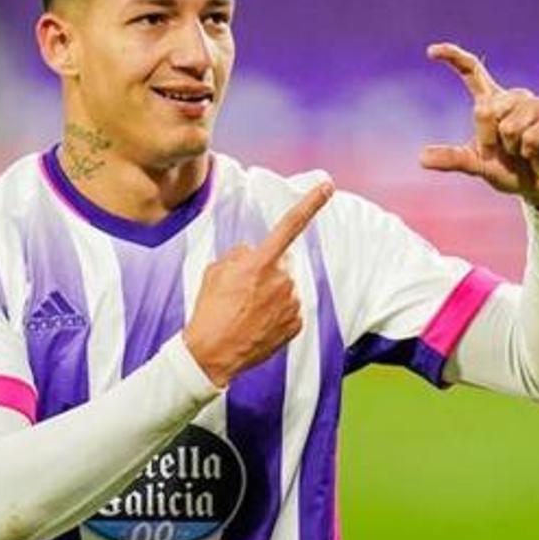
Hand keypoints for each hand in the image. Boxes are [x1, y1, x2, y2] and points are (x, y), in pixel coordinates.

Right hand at [183, 180, 334, 387]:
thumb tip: (253, 255)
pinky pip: (290, 309)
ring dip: (272, 293)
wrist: (212, 354)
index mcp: (260, 263)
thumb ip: (239, 255)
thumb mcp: (214, 271)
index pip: (289, 225)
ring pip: (286, 287)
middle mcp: (282, 280)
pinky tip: (258, 324)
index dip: (310, 203)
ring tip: (247, 311)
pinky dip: (277, 314)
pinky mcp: (296, 324)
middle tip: (243, 291)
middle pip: (282, 262)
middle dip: (268, 269)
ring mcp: (292, 303)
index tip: (328, 186)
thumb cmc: (210, 310)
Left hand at [421, 42, 538, 215]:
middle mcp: (515, 97)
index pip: (472, 71)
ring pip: (509, 126)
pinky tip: (538, 153)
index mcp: (493, 101)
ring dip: (511, 147)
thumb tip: (421, 159)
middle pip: (485, 110)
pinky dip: (529, 151)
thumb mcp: (476, 165)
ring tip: (523, 150)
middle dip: (488, 139)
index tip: (431, 51)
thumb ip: (452, 159)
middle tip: (504, 150)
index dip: (453, 58)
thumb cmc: (509, 170)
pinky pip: (530, 137)